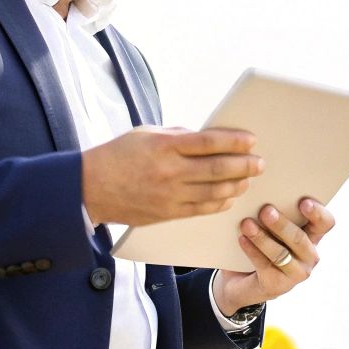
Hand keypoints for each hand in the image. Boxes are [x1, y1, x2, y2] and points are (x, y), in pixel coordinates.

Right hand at [82, 126, 261, 227]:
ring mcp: (169, 195)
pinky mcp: (168, 213)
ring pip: (215, 192)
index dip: (234, 141)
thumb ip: (178, 136)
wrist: (89, 188)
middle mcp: (169, 171)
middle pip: (218, 169)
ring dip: (237, 185)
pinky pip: (203, 210)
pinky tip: (231, 196)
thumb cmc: (118, 155)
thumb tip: (210, 138)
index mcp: (164, 146)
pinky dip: (221, 203)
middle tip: (260, 162)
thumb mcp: (146, 134)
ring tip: (249, 179)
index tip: (251, 140)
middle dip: (244, 165)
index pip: (209, 142)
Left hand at [214, 198, 335, 314]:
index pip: (325, 223)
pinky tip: (242, 239)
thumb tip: (262, 195)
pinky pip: (265, 265)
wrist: (244, 280)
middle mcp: (310, 255)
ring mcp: (296, 273)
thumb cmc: (263, 244)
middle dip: (282, 224)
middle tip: (265, 210)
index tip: (303, 202)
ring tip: (246, 224)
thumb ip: (275, 213)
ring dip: (262, 238)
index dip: (318, 213)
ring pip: (281, 253)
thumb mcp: (273, 228)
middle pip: (300, 238)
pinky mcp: (278, 285)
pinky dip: (252, 250)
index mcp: (313, 236)